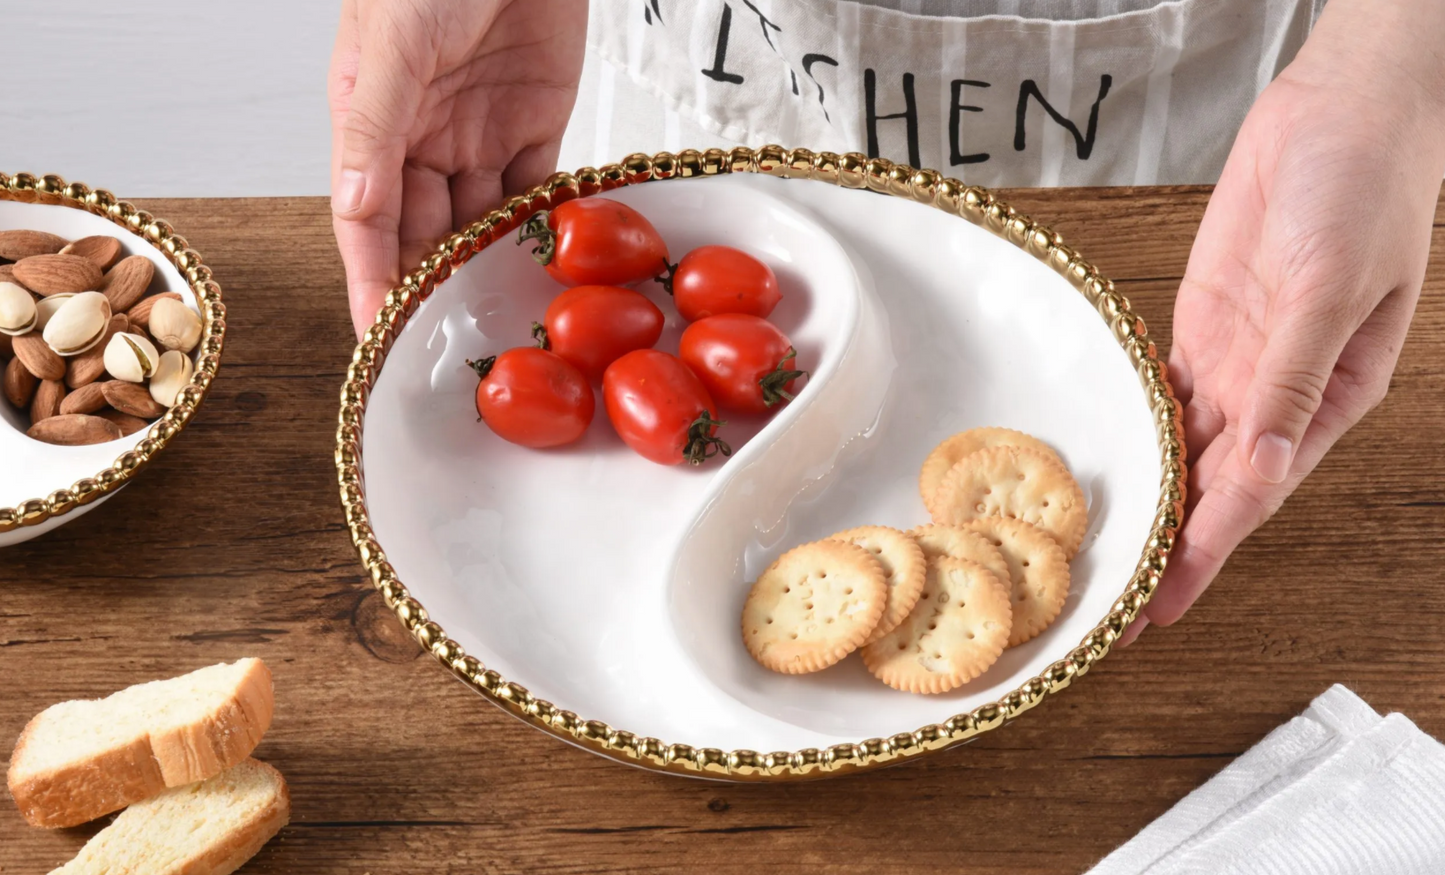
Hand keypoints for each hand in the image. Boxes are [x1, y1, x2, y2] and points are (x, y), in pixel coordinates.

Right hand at [329, 0, 586, 336]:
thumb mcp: (390, 51)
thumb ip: (370, 132)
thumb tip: (353, 211)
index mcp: (371, 126)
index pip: (368, 224)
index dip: (374, 282)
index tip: (380, 341)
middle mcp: (422, 141)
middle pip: (425, 235)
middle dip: (433, 290)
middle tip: (447, 350)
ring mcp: (479, 136)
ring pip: (481, 223)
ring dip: (487, 269)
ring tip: (500, 323)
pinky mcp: (536, 125)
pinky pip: (536, 192)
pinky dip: (538, 228)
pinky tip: (542, 269)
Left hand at [1122, 0, 1444, 642]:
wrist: (1343, 109)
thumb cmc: (1365, 185)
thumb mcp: (1332, 285)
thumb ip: (1294, 377)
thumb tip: (1262, 465)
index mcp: (1327, 399)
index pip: (1250, 495)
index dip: (1201, 555)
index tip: (1157, 608)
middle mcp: (1278, 392)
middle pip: (1210, 490)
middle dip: (1164, 550)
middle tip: (1107, 605)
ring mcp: (1238, 359)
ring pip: (1185, 451)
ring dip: (1149, 501)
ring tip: (1101, 554)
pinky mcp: (1204, 322)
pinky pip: (1165, 390)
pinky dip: (1140, 430)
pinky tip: (1112, 466)